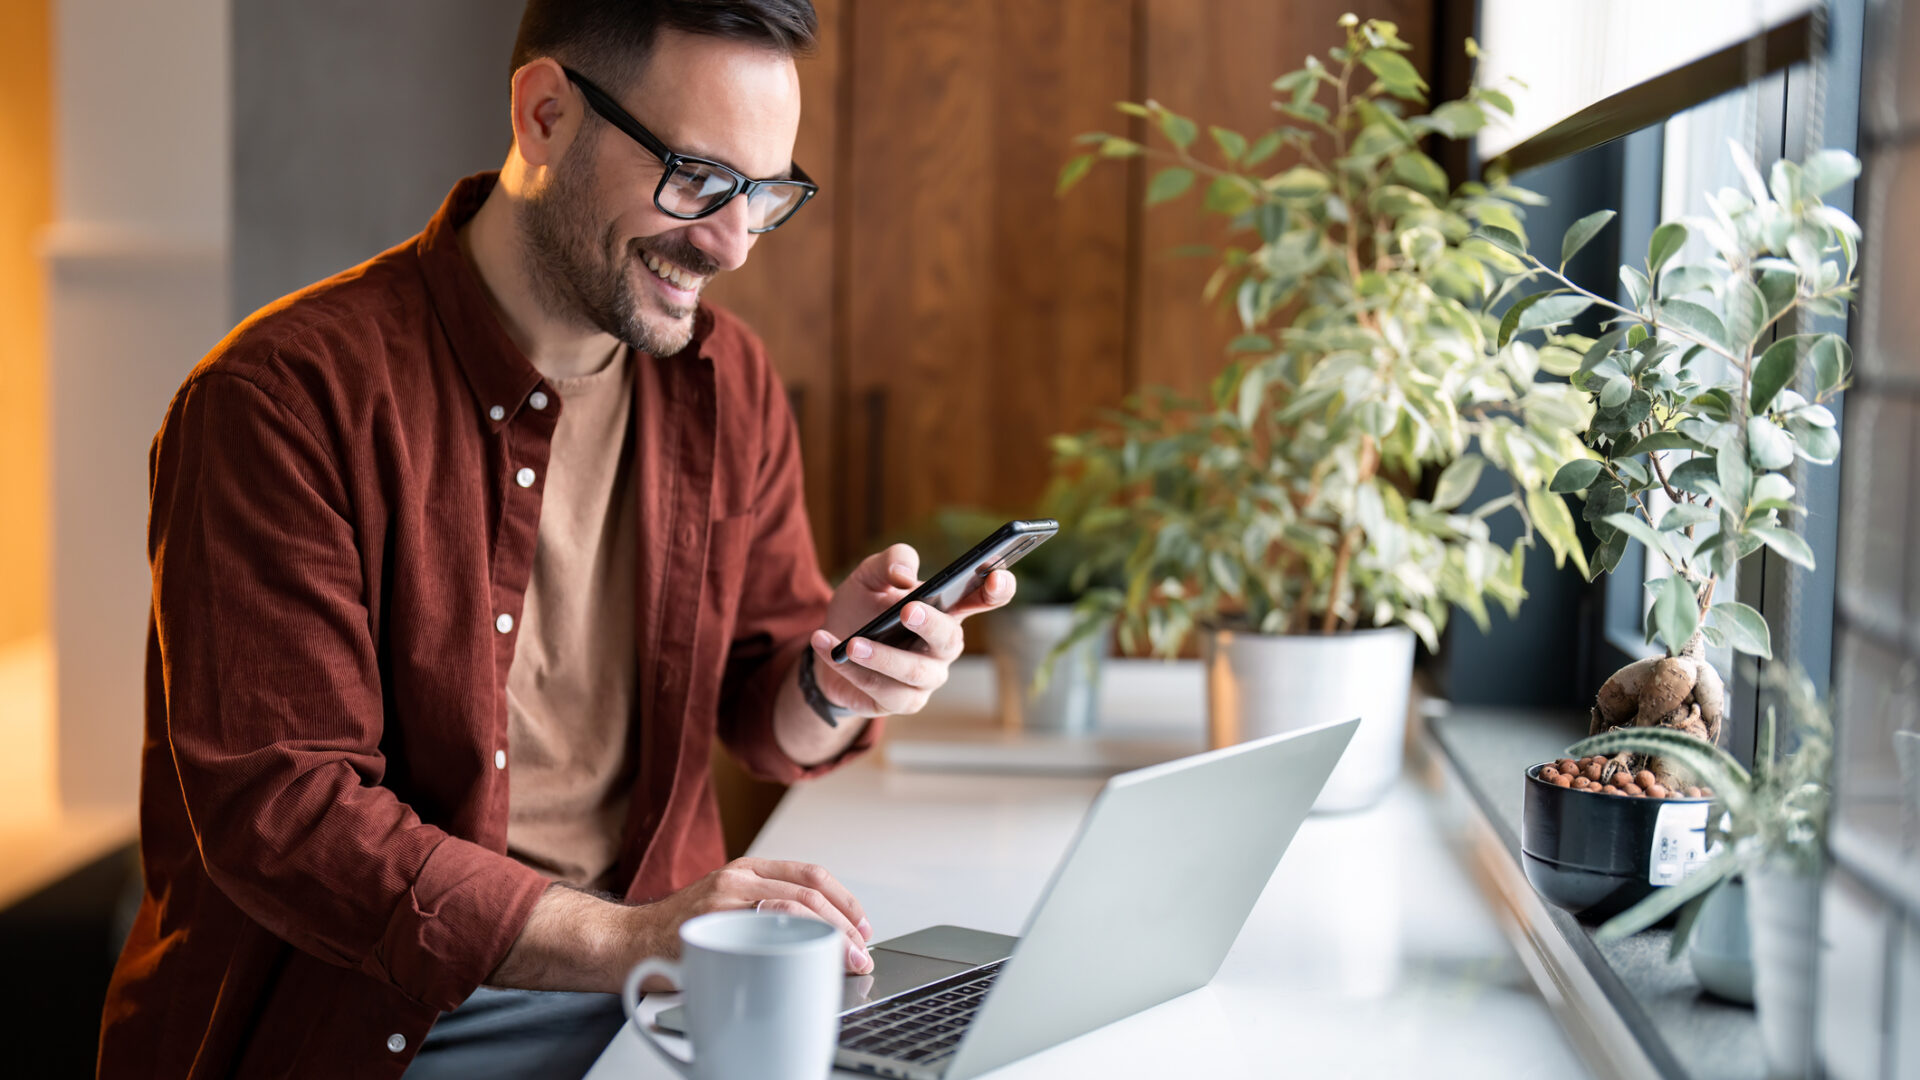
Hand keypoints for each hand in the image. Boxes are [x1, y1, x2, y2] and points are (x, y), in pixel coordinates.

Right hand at [637, 857, 874, 979]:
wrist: (626, 942)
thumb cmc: (679, 933)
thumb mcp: (726, 907)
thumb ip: (763, 911)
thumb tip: (821, 938)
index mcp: (747, 870)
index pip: (811, 874)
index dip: (845, 900)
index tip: (864, 926)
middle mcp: (738, 878)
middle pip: (810, 893)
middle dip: (844, 926)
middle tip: (860, 953)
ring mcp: (724, 899)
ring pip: (794, 909)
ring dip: (828, 937)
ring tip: (845, 961)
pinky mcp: (712, 924)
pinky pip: (763, 929)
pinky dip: (794, 945)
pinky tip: (807, 962)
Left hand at [811, 543, 1015, 717]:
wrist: (828, 647)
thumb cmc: (860, 608)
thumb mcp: (868, 575)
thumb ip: (890, 561)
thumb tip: (905, 576)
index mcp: (946, 609)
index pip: (983, 598)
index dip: (998, 589)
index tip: (997, 577)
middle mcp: (943, 646)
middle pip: (950, 640)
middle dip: (930, 625)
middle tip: (907, 610)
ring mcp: (926, 677)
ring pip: (914, 673)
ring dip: (882, 658)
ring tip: (852, 643)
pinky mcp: (902, 702)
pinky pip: (882, 691)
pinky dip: (852, 670)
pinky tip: (829, 648)